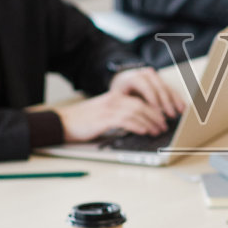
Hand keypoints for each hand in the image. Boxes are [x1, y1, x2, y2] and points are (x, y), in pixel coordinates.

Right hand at [49, 88, 169, 141]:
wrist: (63, 122)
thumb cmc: (83, 121)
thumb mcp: (103, 113)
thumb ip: (119, 115)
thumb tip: (137, 124)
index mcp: (114, 97)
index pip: (139, 99)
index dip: (153, 108)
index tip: (162, 117)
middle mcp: (113, 100)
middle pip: (141, 104)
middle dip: (156, 116)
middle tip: (164, 125)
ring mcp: (108, 108)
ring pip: (136, 112)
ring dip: (150, 122)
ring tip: (157, 130)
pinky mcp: (104, 118)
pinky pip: (125, 120)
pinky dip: (138, 125)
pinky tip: (144, 130)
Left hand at [108, 67, 184, 119]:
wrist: (121, 82)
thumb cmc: (119, 94)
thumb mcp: (118, 98)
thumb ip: (127, 106)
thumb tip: (136, 118)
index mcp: (132, 78)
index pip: (145, 86)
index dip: (152, 97)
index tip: (157, 109)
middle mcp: (145, 74)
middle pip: (158, 87)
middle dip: (166, 102)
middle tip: (170, 115)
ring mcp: (154, 77)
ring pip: (166, 87)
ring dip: (175, 100)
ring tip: (180, 112)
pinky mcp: (160, 81)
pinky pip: (170, 89)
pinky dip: (176, 98)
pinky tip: (182, 107)